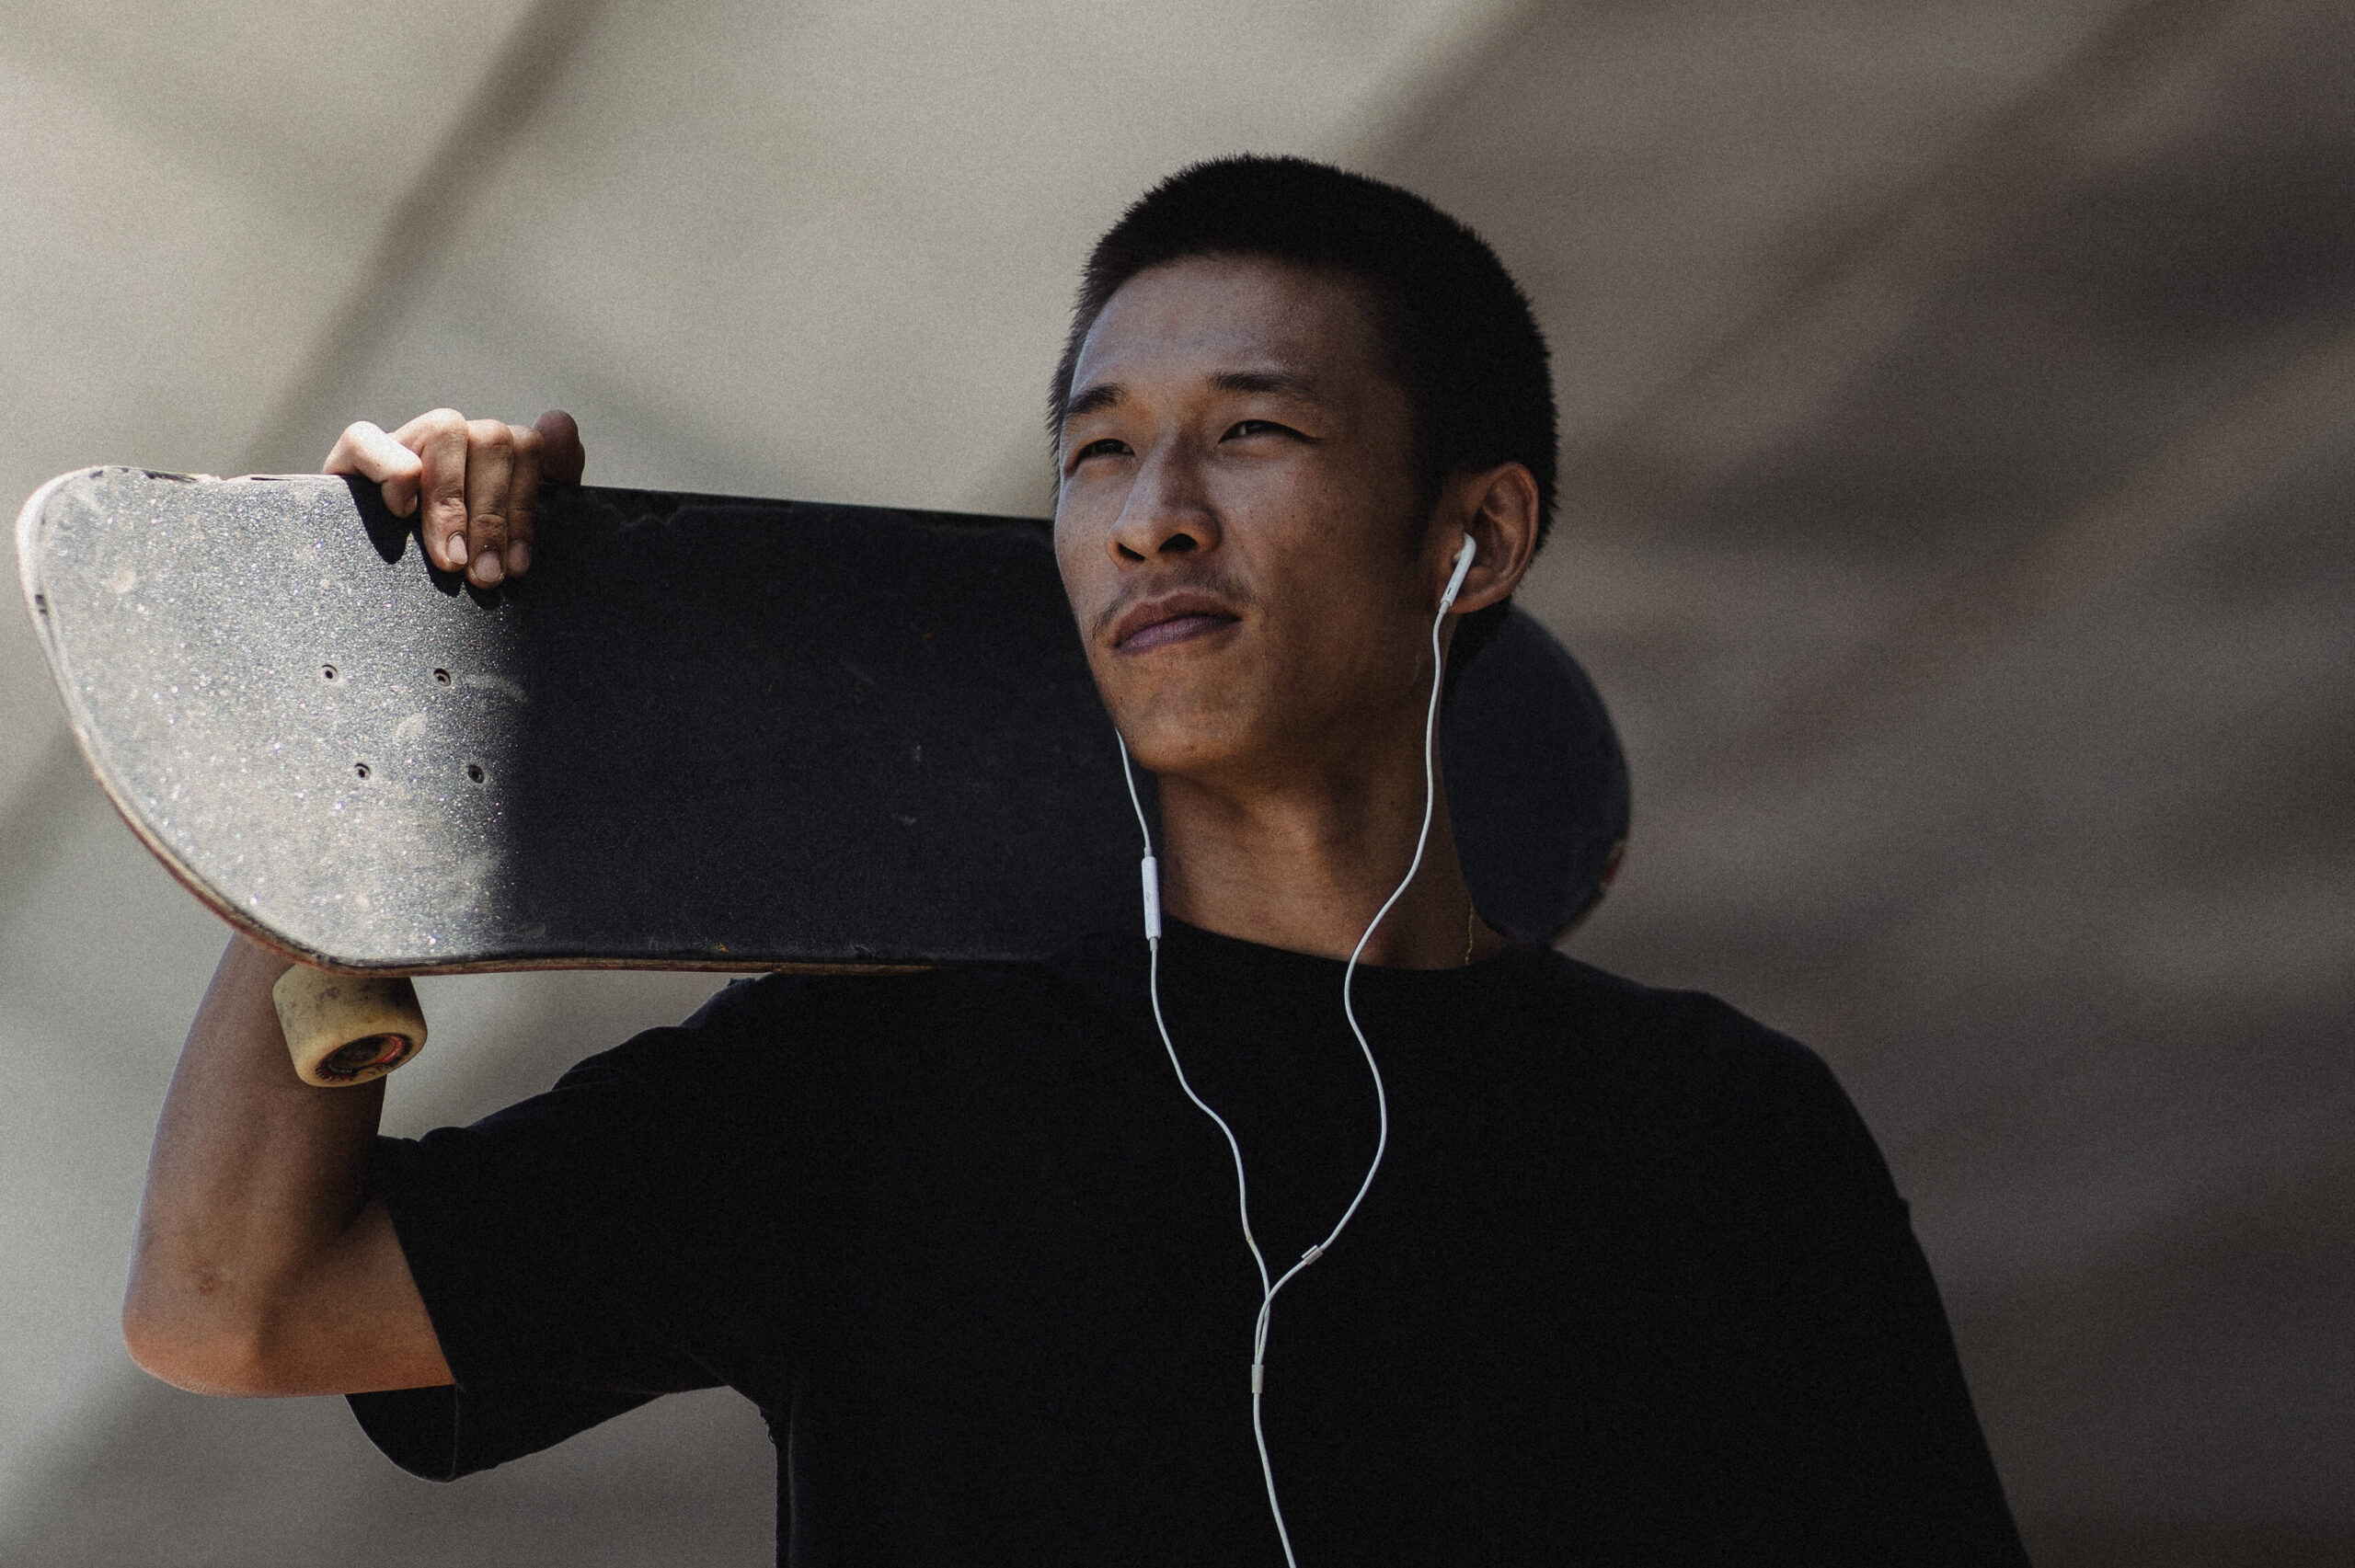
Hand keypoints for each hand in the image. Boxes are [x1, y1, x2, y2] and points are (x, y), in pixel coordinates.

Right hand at [323, 409, 584, 587]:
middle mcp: (451, 442)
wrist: (374, 609)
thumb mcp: (509, 537)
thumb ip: (550, 483)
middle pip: (493, 438)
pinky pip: (367, 436)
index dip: (525, 507)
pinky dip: (392, 471)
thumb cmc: (452, 569)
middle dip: (492, 516)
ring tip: (450, 559)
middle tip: (484, 576)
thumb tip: (561, 422)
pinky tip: (400, 513)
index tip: (516, 565)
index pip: (528, 445)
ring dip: (452, 500)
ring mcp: (402, 443)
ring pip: (446, 427)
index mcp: (491, 459)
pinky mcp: (351, 456)